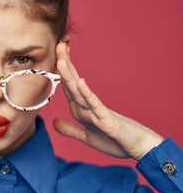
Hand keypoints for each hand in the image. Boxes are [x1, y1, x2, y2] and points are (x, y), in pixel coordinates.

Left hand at [54, 42, 163, 159]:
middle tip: (59, 44)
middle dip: (64, 63)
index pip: (68, 86)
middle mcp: (87, 106)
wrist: (139, 149)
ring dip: (70, 74)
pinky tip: (80, 81)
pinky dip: (87, 93)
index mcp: (81, 109)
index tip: (57, 53)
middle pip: (72, 82)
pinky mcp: (107, 120)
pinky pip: (95, 105)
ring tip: (63, 57)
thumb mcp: (87, 137)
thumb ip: (70, 130)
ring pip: (79, 91)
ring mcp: (97, 111)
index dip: (60, 71)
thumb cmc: (115, 141)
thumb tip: (54, 123)